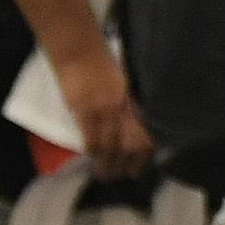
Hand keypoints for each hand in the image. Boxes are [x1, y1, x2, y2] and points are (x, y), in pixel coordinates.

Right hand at [59, 47, 153, 179]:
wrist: (78, 49)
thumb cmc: (99, 60)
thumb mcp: (122, 82)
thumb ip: (127, 102)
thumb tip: (130, 123)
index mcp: (133, 99)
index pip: (145, 131)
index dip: (145, 152)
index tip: (140, 165)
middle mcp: (123, 107)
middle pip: (131, 143)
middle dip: (128, 163)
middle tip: (123, 176)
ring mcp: (104, 110)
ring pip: (111, 145)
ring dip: (109, 163)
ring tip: (106, 175)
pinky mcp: (85, 111)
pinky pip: (92, 138)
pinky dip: (93, 151)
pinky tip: (93, 159)